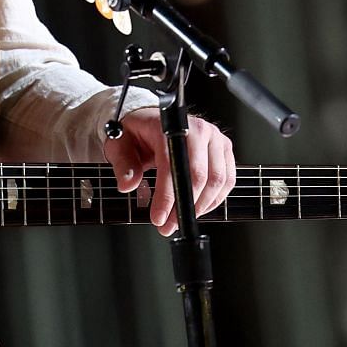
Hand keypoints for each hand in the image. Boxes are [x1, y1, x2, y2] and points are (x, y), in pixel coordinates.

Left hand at [103, 108, 234, 236]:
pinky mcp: (224, 149)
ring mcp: (215, 139)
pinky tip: (198, 208)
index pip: (172, 166)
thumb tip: (128, 184)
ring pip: (218, 181)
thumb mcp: (119, 145)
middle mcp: (198, 130)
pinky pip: (227, 180)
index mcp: (170, 126)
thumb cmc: (137, 132)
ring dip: (200, 207)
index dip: (167, 197)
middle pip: (199, 176)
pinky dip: (214, 199)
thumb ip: (124, 165)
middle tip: (168, 225)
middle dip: (184, 207)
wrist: (151, 121)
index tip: (159, 218)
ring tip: (181, 220)